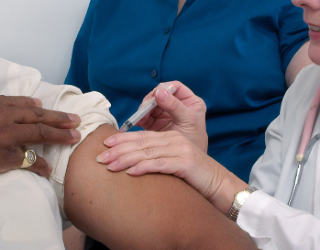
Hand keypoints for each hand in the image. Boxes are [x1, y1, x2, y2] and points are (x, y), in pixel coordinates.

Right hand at [0, 91, 80, 191]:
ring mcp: (8, 136)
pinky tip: (49, 168)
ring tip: (75, 136)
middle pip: (36, 115)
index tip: (41, 104)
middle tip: (73, 118)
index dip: (31, 104)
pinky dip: (40, 164)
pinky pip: (29, 160)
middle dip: (57, 117)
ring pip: (40, 133)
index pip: (16, 103)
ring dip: (60, 134)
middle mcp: (2, 116)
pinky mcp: (6, 156)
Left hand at [97, 130, 234, 202]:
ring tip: (110, 166)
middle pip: (141, 143)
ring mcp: (180, 150)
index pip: (142, 136)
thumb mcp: (173, 162)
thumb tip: (132, 162)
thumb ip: (157, 157)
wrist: (218, 183)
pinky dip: (144, 167)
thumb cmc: (193, 175)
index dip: (122, 139)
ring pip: (147, 153)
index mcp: (170, 137)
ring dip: (126, 159)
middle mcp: (174, 140)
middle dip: (118, 149)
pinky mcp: (185, 163)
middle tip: (100, 157)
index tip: (104, 144)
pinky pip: (160, 164)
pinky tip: (131, 172)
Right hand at [136, 81, 207, 151]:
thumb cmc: (195, 140)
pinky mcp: (157, 124)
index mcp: (190, 102)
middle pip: (160, 95)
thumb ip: (175, 106)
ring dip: (144, 110)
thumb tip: (160, 91)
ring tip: (140, 117)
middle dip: (150, 100)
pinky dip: (141, 118)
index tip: (157, 95)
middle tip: (144, 108)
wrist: (191, 164)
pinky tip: (138, 122)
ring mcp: (166, 114)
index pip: (175, 87)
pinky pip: (146, 117)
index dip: (165, 88)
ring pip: (151, 106)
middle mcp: (178, 106)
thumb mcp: (187, 121)